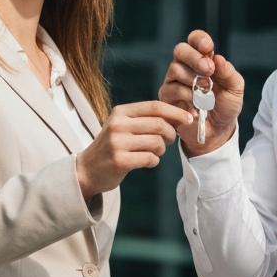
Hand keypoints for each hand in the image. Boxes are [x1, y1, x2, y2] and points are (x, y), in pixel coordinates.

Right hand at [76, 101, 192, 199]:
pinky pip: (150, 159)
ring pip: (157, 142)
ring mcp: (117, 143)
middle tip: (169, 141)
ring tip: (155, 152)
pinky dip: (154, 161)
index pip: (155, 106)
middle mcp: (117, 124)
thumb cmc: (114, 146)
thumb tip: (180, 117)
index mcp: (121, 112)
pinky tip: (147, 161)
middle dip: (171, 133)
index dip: (176, 112)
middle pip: (159, 124)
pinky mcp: (119, 161)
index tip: (189, 118)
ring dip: (162, 150)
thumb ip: (146, 119)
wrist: (88, 169)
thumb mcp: (124, 126)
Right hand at [159, 30, 244, 156]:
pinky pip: (172, 90)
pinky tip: (198, 108)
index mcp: (202, 59)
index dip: (199, 40)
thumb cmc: (225, 107)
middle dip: (194, 58)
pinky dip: (187, 98)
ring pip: (175, 69)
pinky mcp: (167, 97)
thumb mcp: (235, 89)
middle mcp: (185, 66)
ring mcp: (173, 81)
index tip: (208, 48)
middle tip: (209, 70)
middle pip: (180, 50)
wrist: (217, 131)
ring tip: (206, 93)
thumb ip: (228, 73)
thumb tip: (218, 58)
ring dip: (193, 80)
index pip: (195, 40)